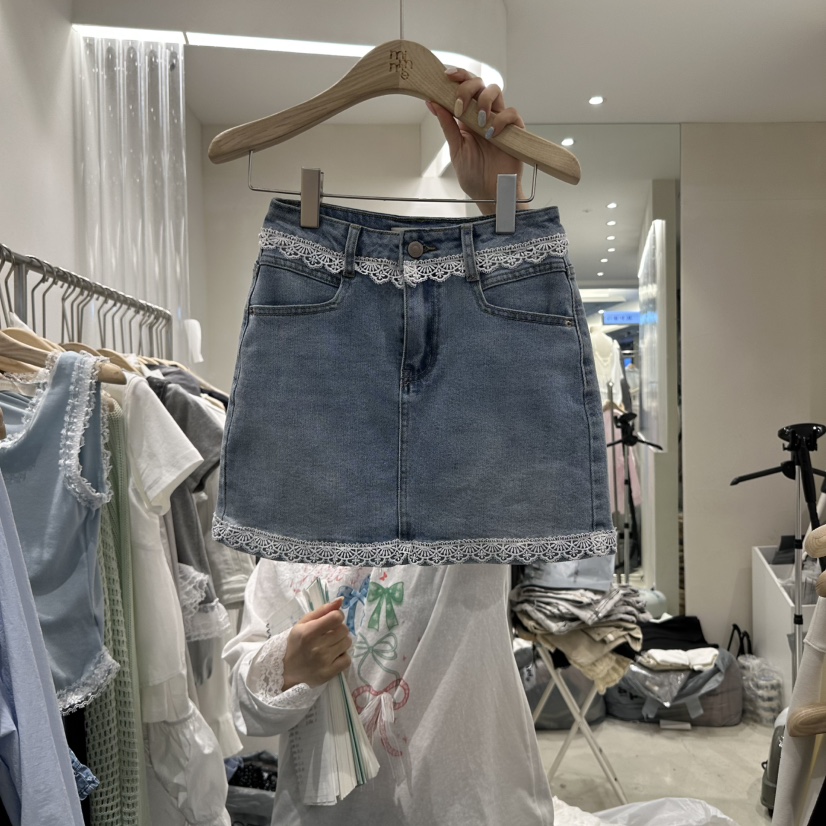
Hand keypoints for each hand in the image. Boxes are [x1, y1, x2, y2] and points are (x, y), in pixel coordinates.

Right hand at [282, 597, 351, 689]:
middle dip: (339, 629)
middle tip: (330, 634)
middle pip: (344, 630)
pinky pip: (347, 659)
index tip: (332, 620)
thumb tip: (341, 600)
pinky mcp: (329, 673)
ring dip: (342, 642)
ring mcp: (324, 661)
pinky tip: (334, 656)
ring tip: (331, 645)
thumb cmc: (296, 643)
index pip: (336, 617)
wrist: (286, 671)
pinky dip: (343, 656)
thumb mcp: (303, 623)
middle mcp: (317, 647)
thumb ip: (322, 610)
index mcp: (309, 632)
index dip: (337, 616)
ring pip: (347, 643)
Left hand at [425, 67, 526, 214]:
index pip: (463, 88)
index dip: (457, 77)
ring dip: (483, 101)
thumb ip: (447, 125)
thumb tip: (433, 102)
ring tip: (478, 122)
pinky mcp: (514, 130)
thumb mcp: (456, 148)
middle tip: (459, 105)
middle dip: (467, 87)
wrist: (490, 193)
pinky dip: (501, 119)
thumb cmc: (474, 174)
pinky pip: (511, 113)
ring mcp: (499, 120)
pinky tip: (492, 134)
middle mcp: (483, 115)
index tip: (445, 75)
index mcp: (467, 117)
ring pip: (495, 91)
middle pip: (479, 84)